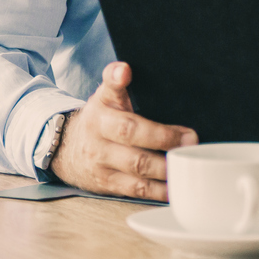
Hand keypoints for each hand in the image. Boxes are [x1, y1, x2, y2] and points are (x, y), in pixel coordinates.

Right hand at [50, 61, 196, 200]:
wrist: (66, 151)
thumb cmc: (100, 120)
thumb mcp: (104, 97)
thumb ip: (116, 82)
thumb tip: (124, 68)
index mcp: (101, 107)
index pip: (108, 89)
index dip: (116, 79)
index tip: (125, 71)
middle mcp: (98, 133)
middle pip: (130, 132)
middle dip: (164, 136)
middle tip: (191, 138)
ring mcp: (101, 161)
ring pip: (137, 165)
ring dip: (166, 166)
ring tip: (188, 162)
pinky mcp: (108, 184)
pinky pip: (137, 188)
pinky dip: (159, 190)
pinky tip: (175, 186)